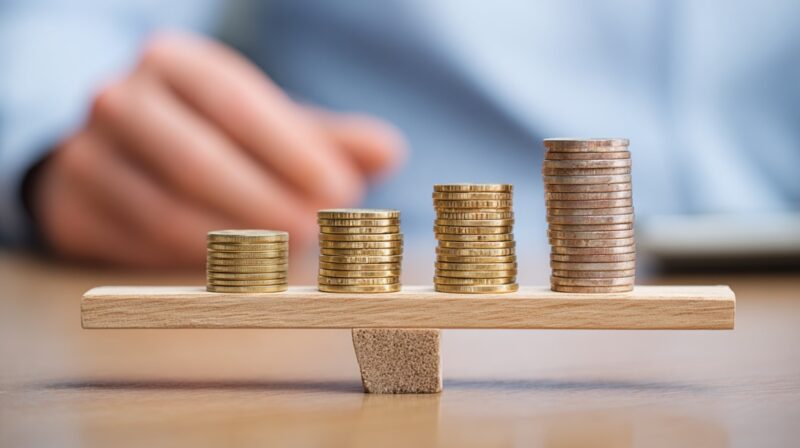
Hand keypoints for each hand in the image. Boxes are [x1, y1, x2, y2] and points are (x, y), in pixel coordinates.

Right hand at [28, 32, 405, 267]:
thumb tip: (390, 152)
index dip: (292, 152)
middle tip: (317, 233)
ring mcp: (86, 155)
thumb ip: (325, 139)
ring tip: (287, 255)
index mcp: (176, 63)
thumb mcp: (267, 125)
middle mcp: (120, 100)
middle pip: (197, 159)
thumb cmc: (211, 132)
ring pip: (165, 209)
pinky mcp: (72, 208)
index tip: (341, 190)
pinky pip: (140, 245)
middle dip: (265, 203)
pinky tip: (238, 267)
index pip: (237, 104)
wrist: (117, 151)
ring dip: (236, 242)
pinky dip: (196, 261)